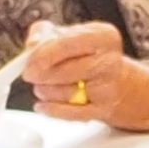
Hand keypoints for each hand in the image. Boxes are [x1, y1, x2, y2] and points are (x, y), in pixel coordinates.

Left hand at [19, 21, 148, 129]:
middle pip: (64, 70)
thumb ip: (45, 34)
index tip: (28, 61)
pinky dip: (52, 110)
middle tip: (30, 74)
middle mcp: (109, 61)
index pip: (67, 43)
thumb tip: (32, 45)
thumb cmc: (89, 56)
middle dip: (41, 74)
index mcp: (103, 36)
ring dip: (46, 91)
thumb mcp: (70, 35)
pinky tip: (43, 105)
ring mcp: (108, 87)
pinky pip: (72, 113)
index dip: (43, 54)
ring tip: (43, 86)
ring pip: (66, 93)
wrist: (120, 82)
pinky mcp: (103, 110)